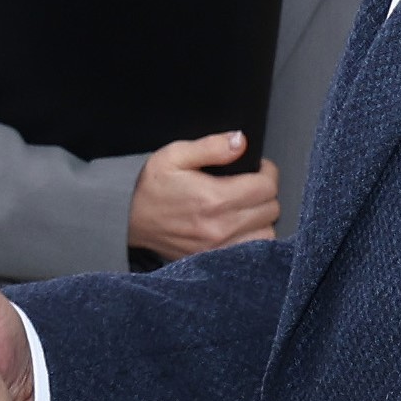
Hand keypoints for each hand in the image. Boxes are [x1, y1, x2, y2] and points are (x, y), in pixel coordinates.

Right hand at [127, 135, 279, 257]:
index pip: (267, 186)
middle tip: (250, 185)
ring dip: (262, 218)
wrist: (129, 221)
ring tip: (247, 207)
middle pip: (271, 209)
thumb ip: (210, 147)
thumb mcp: (174, 155)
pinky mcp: (215, 259)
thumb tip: (240, 141)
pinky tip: (242, 227)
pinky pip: (253, 252)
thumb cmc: (151, 188)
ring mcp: (219, 247)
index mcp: (214, 198)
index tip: (257, 168)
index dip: (267, 172)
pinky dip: (254, 238)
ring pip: (267, 233)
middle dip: (265, 193)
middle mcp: (221, 226)